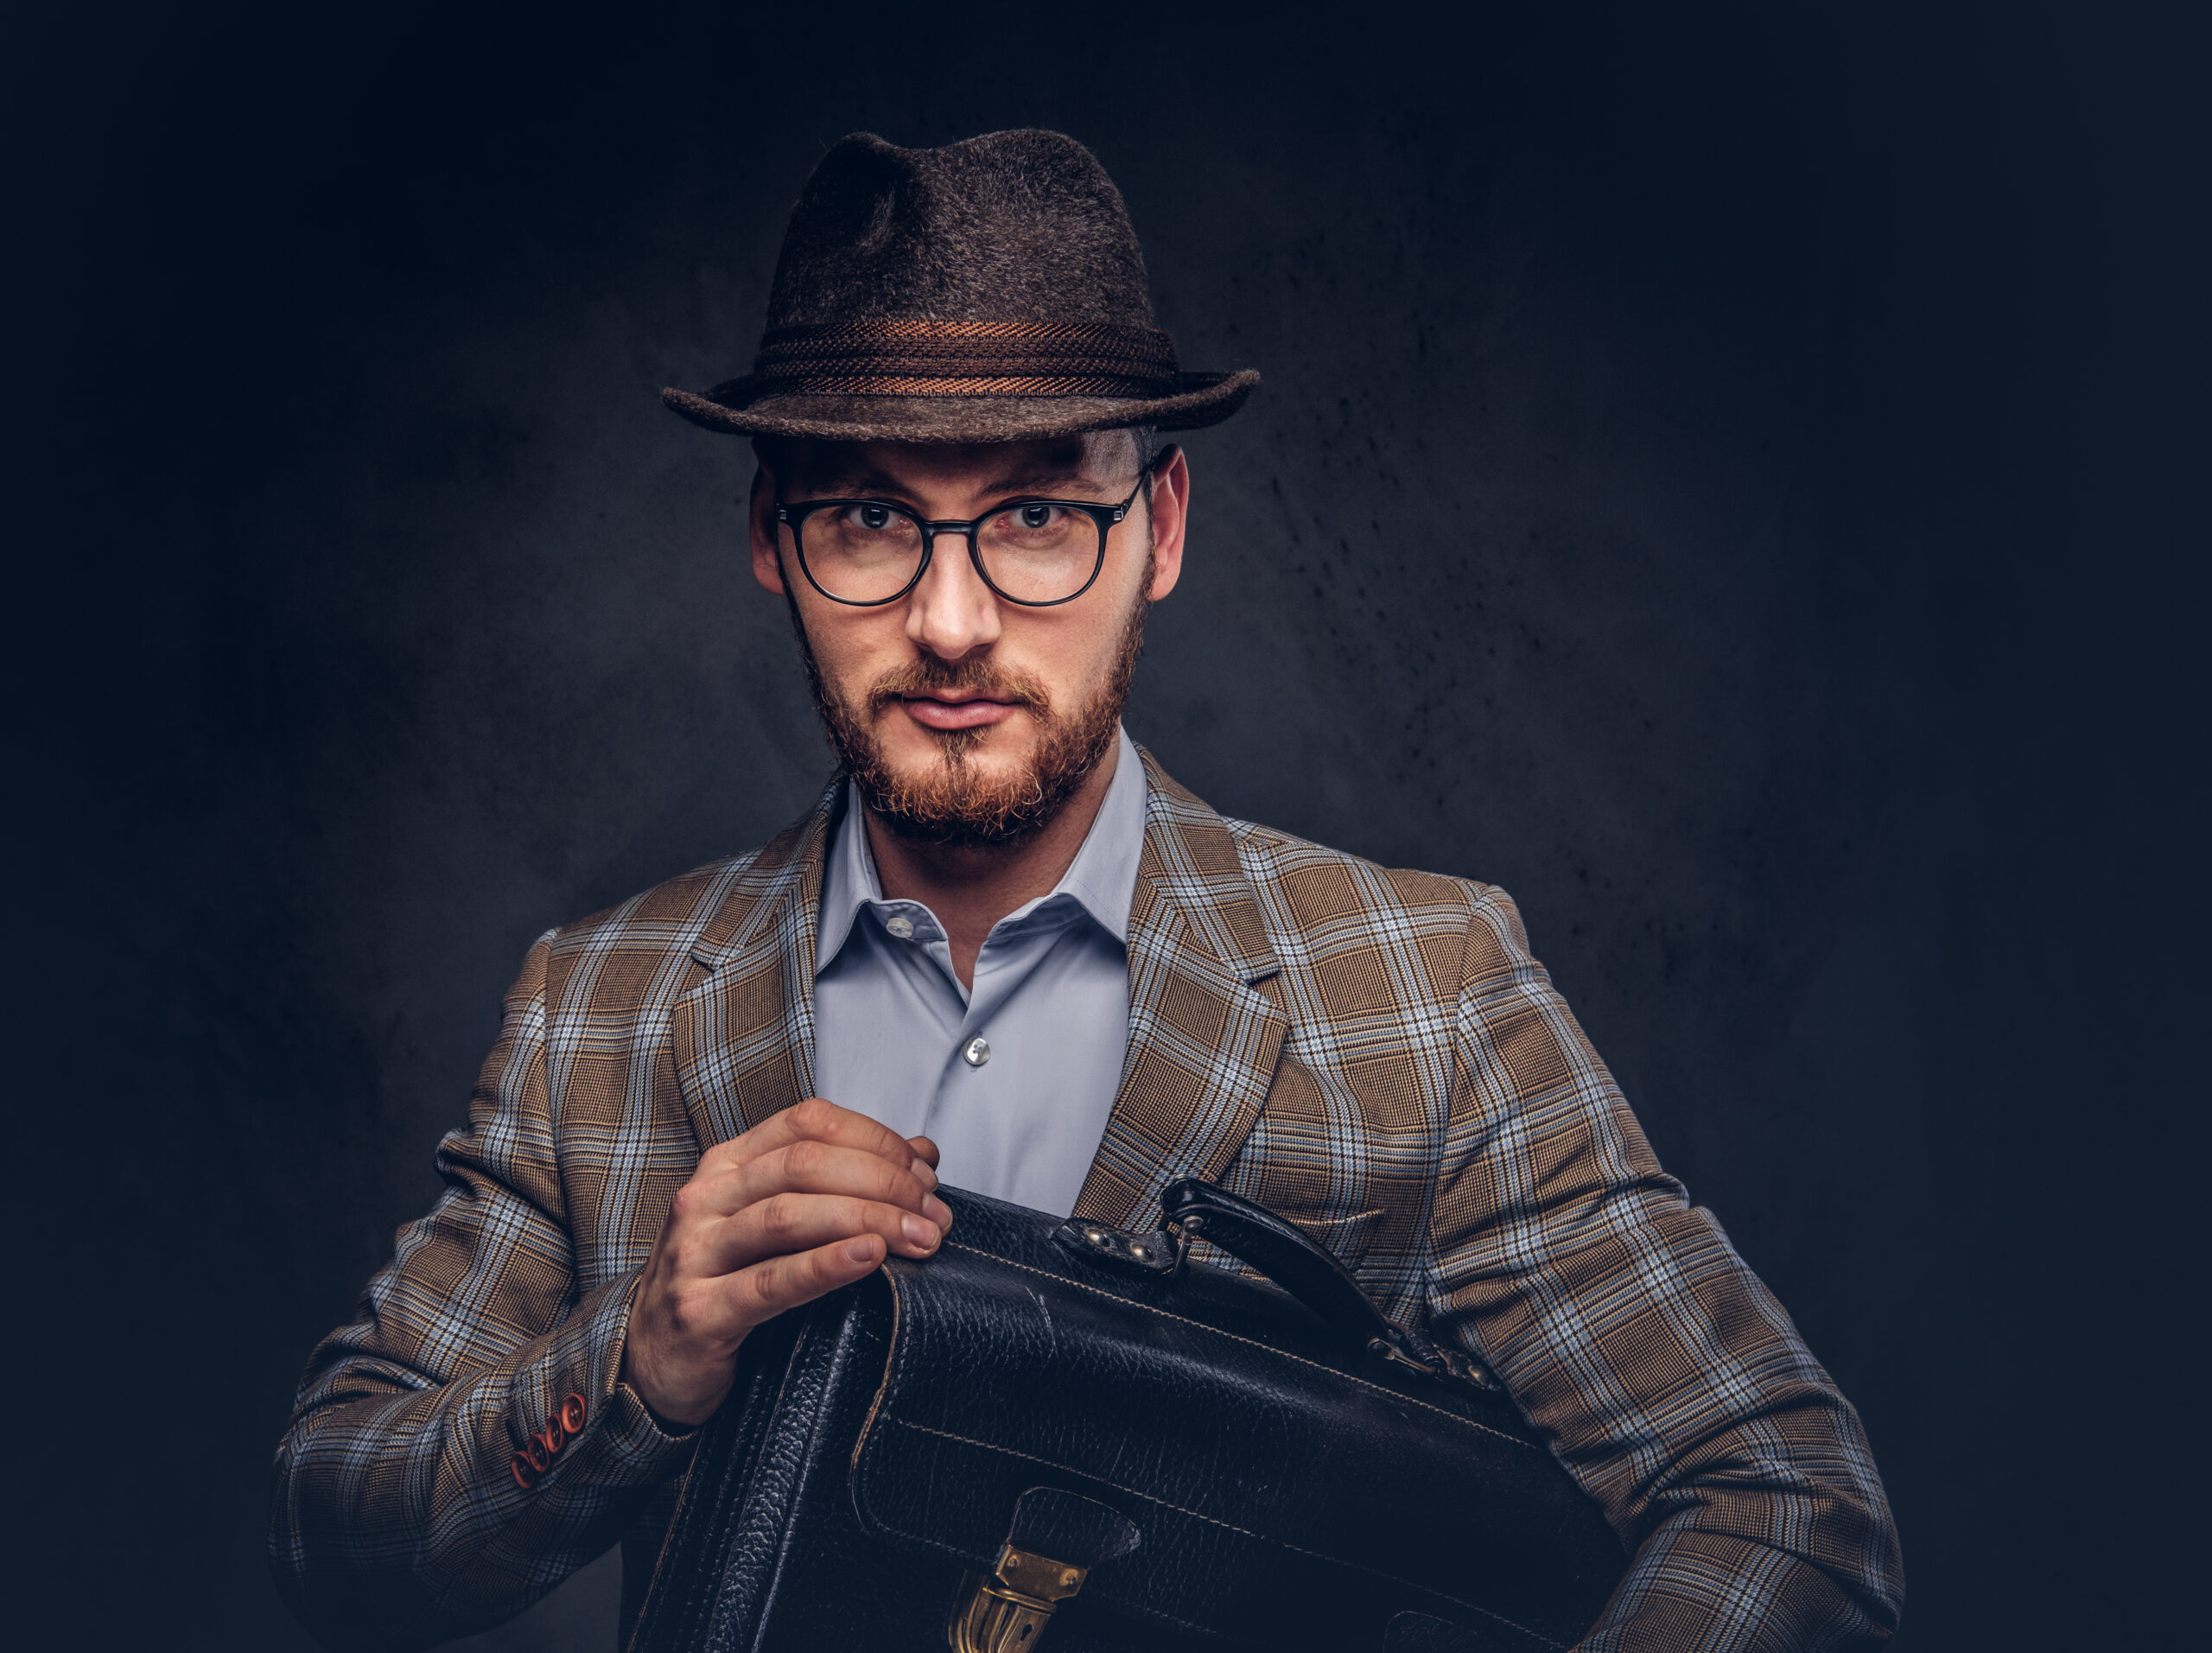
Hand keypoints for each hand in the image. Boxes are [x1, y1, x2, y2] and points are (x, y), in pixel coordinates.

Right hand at [619, 1098, 949, 1426]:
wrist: (653, 1365)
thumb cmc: (723, 1286)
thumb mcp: (778, 1225)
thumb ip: (843, 1184)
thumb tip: (922, 1155)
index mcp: (728, 1165)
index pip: (808, 1123)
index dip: (875, 1139)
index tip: (924, 1172)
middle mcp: (706, 1197)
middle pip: (806, 1164)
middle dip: (884, 1182)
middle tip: (933, 1213)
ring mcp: (695, 1252)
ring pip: (789, 1215)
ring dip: (867, 1220)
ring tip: (918, 1237)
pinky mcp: (698, 1310)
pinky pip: (769, 1282)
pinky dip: (824, 1266)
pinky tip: (868, 1258)